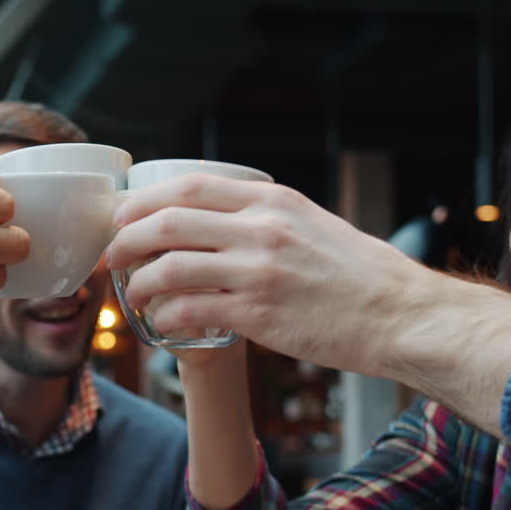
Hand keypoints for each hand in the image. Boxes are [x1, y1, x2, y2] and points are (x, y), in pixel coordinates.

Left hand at [106, 173, 424, 375]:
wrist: (400, 315)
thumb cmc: (359, 277)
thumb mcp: (312, 225)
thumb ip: (266, 221)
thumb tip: (220, 227)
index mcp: (272, 200)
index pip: (189, 185)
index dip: (143, 200)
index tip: (122, 216)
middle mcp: (261, 228)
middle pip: (167, 220)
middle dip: (125, 238)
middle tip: (111, 257)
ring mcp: (258, 269)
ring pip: (170, 265)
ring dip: (139, 282)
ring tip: (133, 296)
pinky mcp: (258, 312)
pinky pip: (190, 309)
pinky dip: (166, 316)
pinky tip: (163, 324)